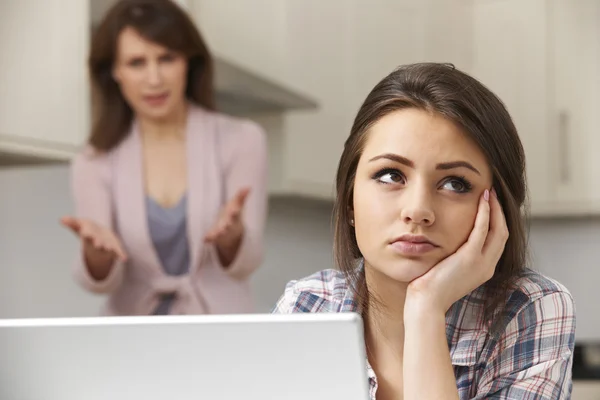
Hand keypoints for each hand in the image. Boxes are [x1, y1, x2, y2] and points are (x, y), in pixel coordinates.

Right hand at [60, 216, 127, 263]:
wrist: (98, 239)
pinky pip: (118, 253)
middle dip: (98, 244)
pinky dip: (121, 256)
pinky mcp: (115, 248)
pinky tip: (124, 259)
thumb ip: (72, 223)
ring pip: (107, 249)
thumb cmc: (88, 230)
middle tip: (98, 245)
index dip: (87, 234)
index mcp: (89, 236)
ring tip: (109, 249)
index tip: (86, 233)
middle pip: (97, 244)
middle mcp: (97, 243)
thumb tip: (61, 219)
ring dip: (108, 249)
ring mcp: (106, 246)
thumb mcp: (79, 225)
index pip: (87, 236)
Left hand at [204, 187, 249, 246]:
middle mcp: (229, 224)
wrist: (233, 233)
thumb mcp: (237, 205)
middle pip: (229, 225)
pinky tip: (205, 239)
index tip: (234, 211)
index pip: (236, 214)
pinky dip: (209, 238)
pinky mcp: (216, 236)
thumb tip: (249, 186)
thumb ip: (241, 197)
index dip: (235, 212)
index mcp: (234, 216)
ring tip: (215, 234)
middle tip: (226, 226)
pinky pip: (212, 238)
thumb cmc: (233, 214)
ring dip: (218, 234)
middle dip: (228, 226)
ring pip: (221, 233)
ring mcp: (223, 231)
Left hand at [405, 189, 508, 314]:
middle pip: (503, 233)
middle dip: (500, 211)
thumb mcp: (449, 269)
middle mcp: (487, 266)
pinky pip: (482, 230)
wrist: (426, 303)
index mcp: (483, 269)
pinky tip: (482, 200)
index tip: (491, 205)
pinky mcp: (469, 258)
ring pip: (498, 229)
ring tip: (489, 192)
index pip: (498, 241)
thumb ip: (455, 256)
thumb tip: (449, 241)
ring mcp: (481, 263)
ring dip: (495, 208)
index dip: (497, 221)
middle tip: (493, 193)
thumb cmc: (430, 287)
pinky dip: (485, 213)